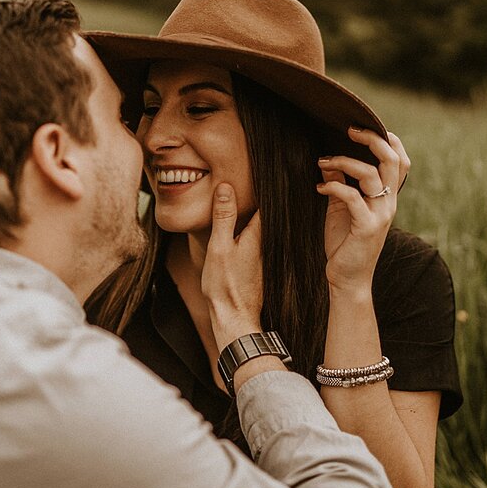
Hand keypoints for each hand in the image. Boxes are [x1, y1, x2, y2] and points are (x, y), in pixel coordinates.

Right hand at [201, 182, 263, 347]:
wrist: (234, 319)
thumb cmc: (225, 286)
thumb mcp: (219, 247)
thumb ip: (223, 217)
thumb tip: (226, 187)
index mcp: (258, 235)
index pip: (267, 203)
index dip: (267, 185)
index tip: (267, 168)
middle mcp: (266, 244)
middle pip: (267, 214)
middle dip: (265, 197)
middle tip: (264, 175)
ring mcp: (264, 256)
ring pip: (263, 228)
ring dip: (259, 214)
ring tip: (253, 196)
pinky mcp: (260, 267)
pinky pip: (259, 241)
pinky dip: (255, 230)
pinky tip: (246, 227)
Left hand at [317, 128, 410, 294]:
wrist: (346, 279)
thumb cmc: (344, 242)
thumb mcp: (342, 208)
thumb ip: (341, 184)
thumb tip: (329, 159)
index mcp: (387, 196)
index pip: (400, 160)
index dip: (388, 139)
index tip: (363, 128)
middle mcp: (388, 203)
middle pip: (392, 159)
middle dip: (371, 139)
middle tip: (348, 130)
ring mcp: (380, 215)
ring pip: (371, 174)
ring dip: (343, 162)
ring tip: (322, 162)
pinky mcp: (366, 227)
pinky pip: (352, 197)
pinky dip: (333, 187)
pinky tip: (319, 187)